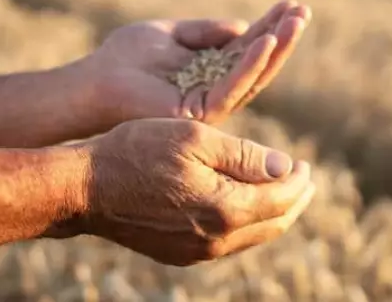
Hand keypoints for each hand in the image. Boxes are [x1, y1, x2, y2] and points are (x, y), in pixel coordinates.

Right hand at [70, 118, 315, 265]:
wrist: (86, 188)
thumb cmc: (137, 151)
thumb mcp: (195, 138)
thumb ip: (245, 155)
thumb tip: (286, 167)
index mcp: (225, 209)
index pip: (281, 199)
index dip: (299, 180)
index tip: (305, 163)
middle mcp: (216, 240)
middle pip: (273, 224)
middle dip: (294, 201)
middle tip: (304, 179)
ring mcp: (197, 252)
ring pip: (252, 236)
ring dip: (271, 213)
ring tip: (280, 191)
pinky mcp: (180, 253)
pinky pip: (227, 242)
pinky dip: (245, 222)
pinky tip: (242, 204)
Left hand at [85, 0, 311, 125]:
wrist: (95, 81)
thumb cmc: (125, 57)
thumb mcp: (171, 33)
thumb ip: (205, 30)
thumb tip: (242, 26)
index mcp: (209, 71)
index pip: (247, 48)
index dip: (270, 27)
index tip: (291, 4)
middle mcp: (215, 91)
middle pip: (258, 64)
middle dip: (282, 38)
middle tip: (304, 12)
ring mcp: (210, 105)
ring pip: (253, 77)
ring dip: (276, 48)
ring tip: (295, 22)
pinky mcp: (200, 113)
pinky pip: (232, 87)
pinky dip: (250, 64)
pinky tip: (265, 41)